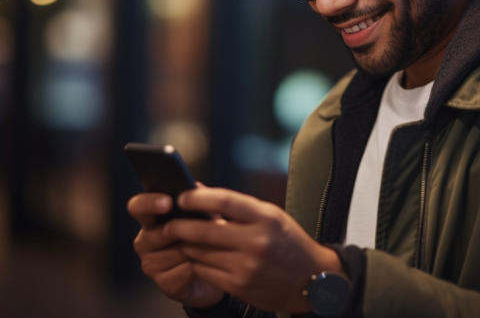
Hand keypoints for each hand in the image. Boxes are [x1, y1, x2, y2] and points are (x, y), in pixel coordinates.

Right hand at [128, 192, 225, 307]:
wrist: (217, 272)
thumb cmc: (207, 237)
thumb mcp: (205, 216)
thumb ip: (197, 200)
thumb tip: (195, 186)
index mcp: (151, 218)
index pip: (138, 207)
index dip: (149, 203)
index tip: (167, 202)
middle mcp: (145, 241)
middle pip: (155, 233)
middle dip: (180, 230)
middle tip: (201, 227)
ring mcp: (151, 264)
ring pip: (173, 252)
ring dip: (194, 248)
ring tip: (211, 246)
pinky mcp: (164, 283)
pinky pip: (182, 271)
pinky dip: (198, 267)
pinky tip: (206, 265)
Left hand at [165, 186, 341, 312]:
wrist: (311, 280)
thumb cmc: (288, 242)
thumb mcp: (271, 216)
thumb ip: (238, 207)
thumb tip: (199, 192)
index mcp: (265, 218)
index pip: (224, 201)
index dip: (197, 198)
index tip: (182, 197)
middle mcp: (256, 241)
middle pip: (205, 230)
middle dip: (180, 225)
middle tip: (168, 222)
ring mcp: (247, 266)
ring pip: (200, 252)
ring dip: (186, 244)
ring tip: (179, 238)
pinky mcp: (239, 286)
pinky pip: (205, 271)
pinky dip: (196, 262)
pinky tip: (194, 256)